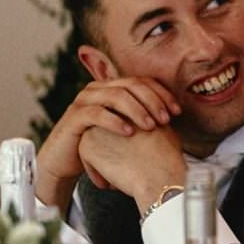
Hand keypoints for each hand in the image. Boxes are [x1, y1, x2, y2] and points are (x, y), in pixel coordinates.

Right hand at [35, 76, 179, 208]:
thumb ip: (143, 117)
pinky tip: (129, 132)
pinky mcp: (74, 117)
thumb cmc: (101, 144)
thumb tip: (175, 117)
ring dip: (137, 110)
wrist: (66, 161)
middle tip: (166, 119)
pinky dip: (115, 121)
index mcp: (113, 87)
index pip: (143, 82)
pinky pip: (96, 113)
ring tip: (151, 126)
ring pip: (116, 96)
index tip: (177, 112)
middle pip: (132, 85)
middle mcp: (99, 89)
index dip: (162, 94)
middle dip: (153, 101)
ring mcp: (85, 100)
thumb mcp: (124, 127)